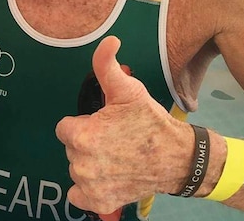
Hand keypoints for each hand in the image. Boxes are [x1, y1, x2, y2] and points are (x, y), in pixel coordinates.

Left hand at [55, 36, 187, 214]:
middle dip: (87, 143)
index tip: (102, 124)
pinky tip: (107, 177)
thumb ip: (107, 65)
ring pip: (76, 169)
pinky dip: (88, 189)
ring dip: (90, 164)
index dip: (83, 124)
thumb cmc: (151, 124)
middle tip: (113, 140)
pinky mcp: (99, 202)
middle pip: (71, 148)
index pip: (65, 128)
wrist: (178, 158)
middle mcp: (82, 163)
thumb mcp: (128, 90)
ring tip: (115, 157)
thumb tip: (108, 41)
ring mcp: (90, 185)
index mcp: (83, 135)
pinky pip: (78, 195)